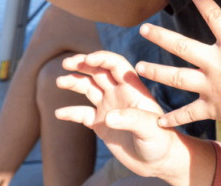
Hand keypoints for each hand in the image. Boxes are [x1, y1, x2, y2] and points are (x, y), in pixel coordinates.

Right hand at [56, 51, 182, 179]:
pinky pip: (82, 114)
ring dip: (74, 82)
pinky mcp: (100, 124)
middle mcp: (119, 93)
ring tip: (59, 82)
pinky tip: (59, 113)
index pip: (115, 64)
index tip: (86, 59)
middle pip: (98, 71)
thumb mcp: (150, 128)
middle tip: (66, 62)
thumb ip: (131, 119)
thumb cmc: (161, 140)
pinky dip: (71, 112)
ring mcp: (108, 107)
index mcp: (132, 88)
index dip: (101, 58)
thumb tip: (108, 116)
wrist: (158, 161)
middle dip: (82, 64)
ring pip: (88, 88)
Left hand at [137, 0, 220, 166]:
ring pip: (177, 78)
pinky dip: (173, 118)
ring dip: (156, 73)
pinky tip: (157, 120)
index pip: (215, 16)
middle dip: (161, 38)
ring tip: (137, 67)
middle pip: (183, 47)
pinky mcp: (211, 109)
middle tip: (142, 29)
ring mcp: (212, 88)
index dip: (203, 0)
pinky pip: (188, 113)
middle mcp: (218, 65)